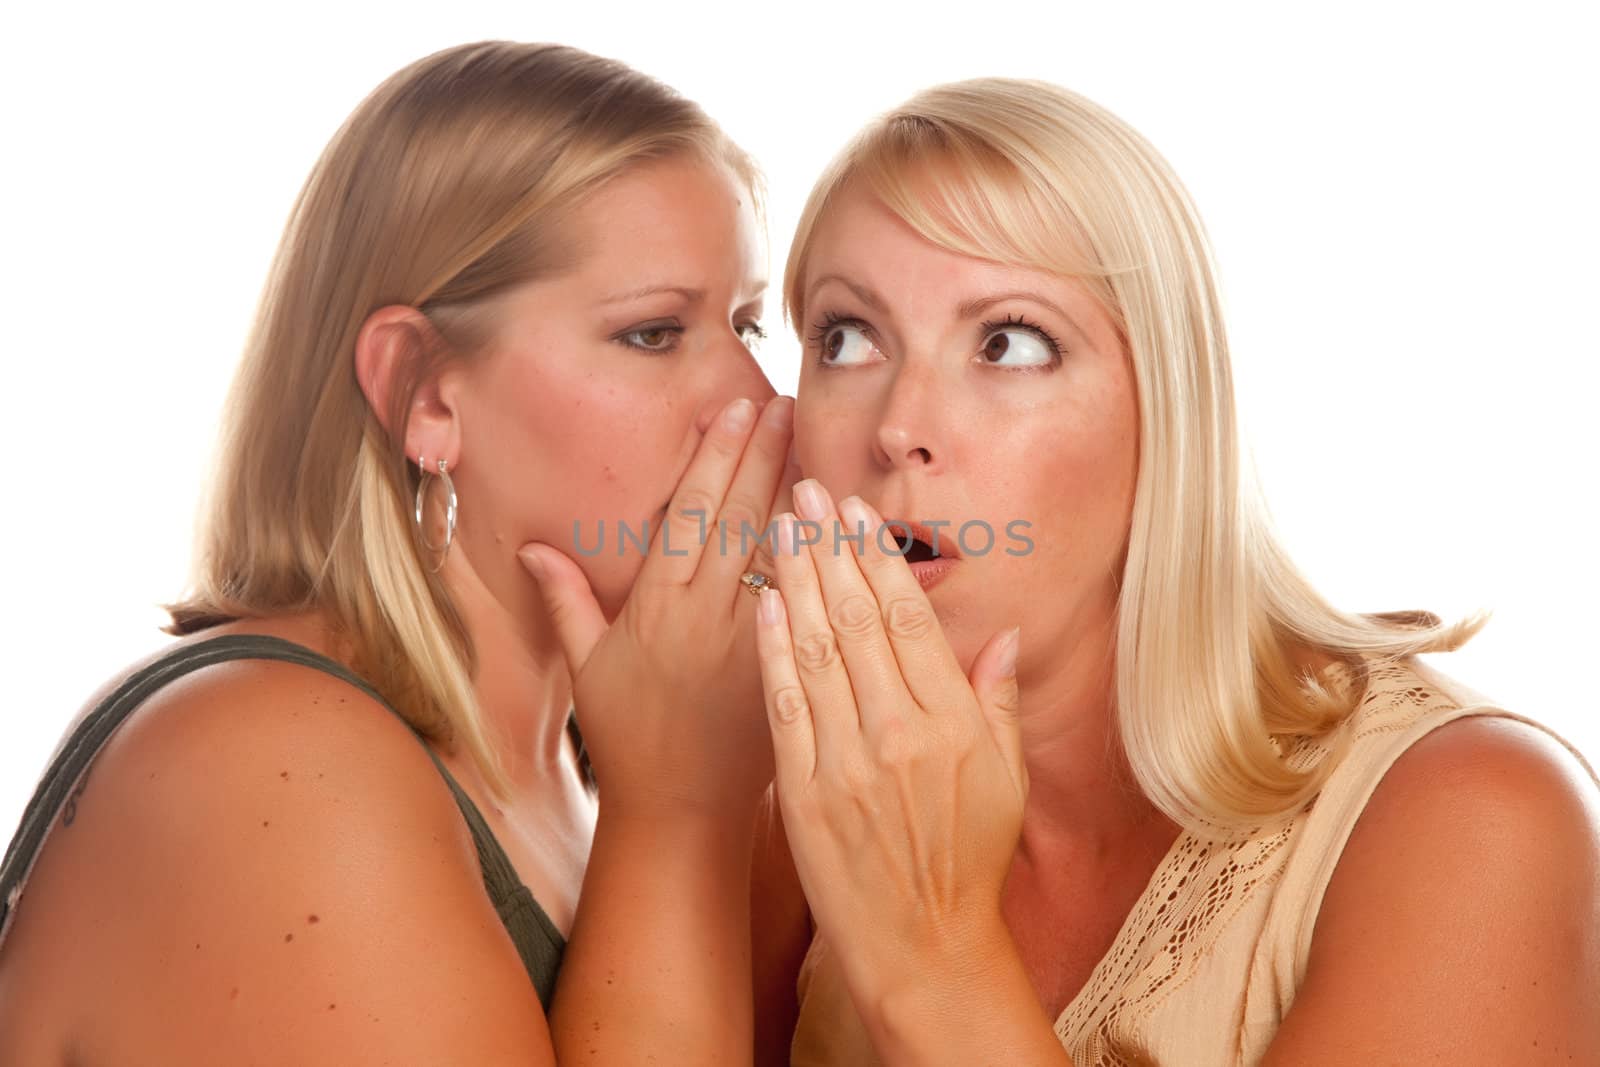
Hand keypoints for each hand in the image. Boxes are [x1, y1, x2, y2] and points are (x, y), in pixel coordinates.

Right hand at [519, 395, 796, 816]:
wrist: (681, 813)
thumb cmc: (629, 740)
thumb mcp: (587, 669)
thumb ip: (566, 602)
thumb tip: (532, 546)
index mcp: (658, 611)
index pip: (691, 516)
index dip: (716, 458)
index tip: (736, 410)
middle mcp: (708, 622)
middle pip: (741, 521)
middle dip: (764, 457)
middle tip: (786, 403)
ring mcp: (754, 647)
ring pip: (781, 557)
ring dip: (799, 497)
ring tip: (814, 443)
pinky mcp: (788, 672)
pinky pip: (811, 605)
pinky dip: (826, 564)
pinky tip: (842, 526)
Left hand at [754, 479, 1027, 1006]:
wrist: (922, 942)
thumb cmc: (969, 858)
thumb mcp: (1006, 778)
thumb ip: (997, 699)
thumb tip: (1004, 634)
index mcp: (953, 721)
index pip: (908, 616)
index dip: (878, 555)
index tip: (855, 510)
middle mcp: (900, 732)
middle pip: (858, 618)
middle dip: (829, 547)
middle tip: (806, 492)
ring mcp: (849, 760)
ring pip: (818, 648)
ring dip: (796, 580)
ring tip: (777, 525)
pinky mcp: (805, 789)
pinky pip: (786, 703)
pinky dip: (773, 649)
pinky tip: (762, 602)